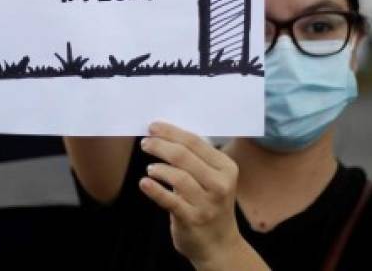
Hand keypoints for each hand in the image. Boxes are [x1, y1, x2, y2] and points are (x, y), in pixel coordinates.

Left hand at [139, 122, 252, 269]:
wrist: (220, 244)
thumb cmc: (210, 203)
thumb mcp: (214, 179)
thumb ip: (197, 158)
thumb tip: (166, 134)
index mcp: (226, 167)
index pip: (195, 142)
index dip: (171, 132)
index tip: (153, 126)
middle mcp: (220, 184)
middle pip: (184, 156)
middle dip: (161, 146)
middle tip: (145, 143)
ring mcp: (207, 203)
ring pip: (177, 177)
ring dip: (159, 169)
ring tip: (150, 168)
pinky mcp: (192, 219)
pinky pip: (170, 201)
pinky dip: (155, 190)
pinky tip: (144, 183)